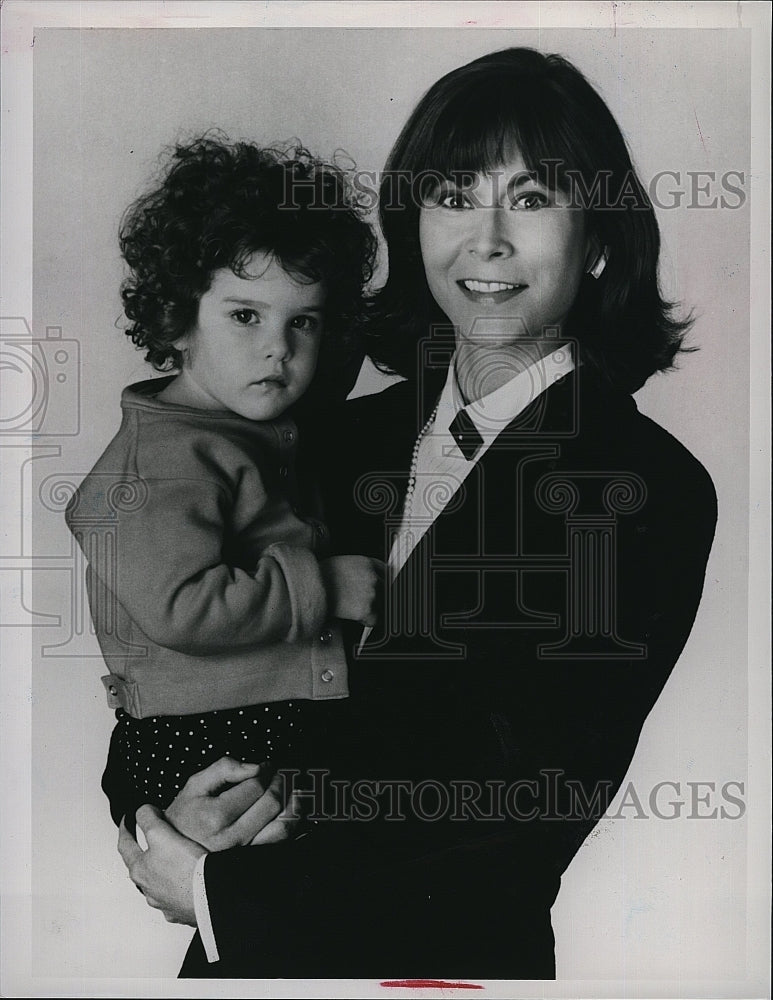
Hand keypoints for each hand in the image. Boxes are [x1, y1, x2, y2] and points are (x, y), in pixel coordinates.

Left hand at [118, 804, 204, 924]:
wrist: (209, 896)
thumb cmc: (186, 868)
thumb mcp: (161, 834)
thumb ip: (148, 819)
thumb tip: (141, 811)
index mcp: (140, 870)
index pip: (125, 845)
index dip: (125, 828)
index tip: (126, 820)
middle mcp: (148, 889)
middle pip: (139, 867)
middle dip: (142, 853)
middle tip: (147, 841)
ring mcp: (163, 902)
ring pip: (156, 884)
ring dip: (160, 872)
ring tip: (171, 862)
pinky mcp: (180, 911)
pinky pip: (175, 897)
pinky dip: (177, 888)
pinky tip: (186, 883)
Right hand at [165, 756, 300, 850]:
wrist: (172, 856)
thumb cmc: (184, 818)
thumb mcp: (195, 786)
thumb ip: (224, 768)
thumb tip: (257, 767)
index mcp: (215, 816)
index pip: (256, 786)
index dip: (267, 771)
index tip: (269, 766)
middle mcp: (230, 839)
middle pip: (271, 803)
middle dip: (281, 783)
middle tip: (280, 775)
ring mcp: (242, 855)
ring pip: (282, 826)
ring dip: (293, 803)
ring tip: (292, 791)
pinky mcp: (250, 865)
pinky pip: (280, 844)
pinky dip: (290, 826)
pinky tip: (290, 814)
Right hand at [320, 555, 384, 625]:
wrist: (310, 587)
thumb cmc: (320, 576)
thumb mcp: (344, 563)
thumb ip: (361, 569)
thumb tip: (368, 578)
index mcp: (367, 562)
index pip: (386, 571)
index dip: (384, 581)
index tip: (382, 587)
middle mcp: (373, 577)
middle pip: (386, 589)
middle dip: (379, 596)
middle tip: (364, 601)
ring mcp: (371, 593)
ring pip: (382, 605)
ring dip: (372, 609)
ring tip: (354, 607)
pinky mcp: (366, 610)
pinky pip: (375, 620)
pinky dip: (366, 621)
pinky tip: (354, 616)